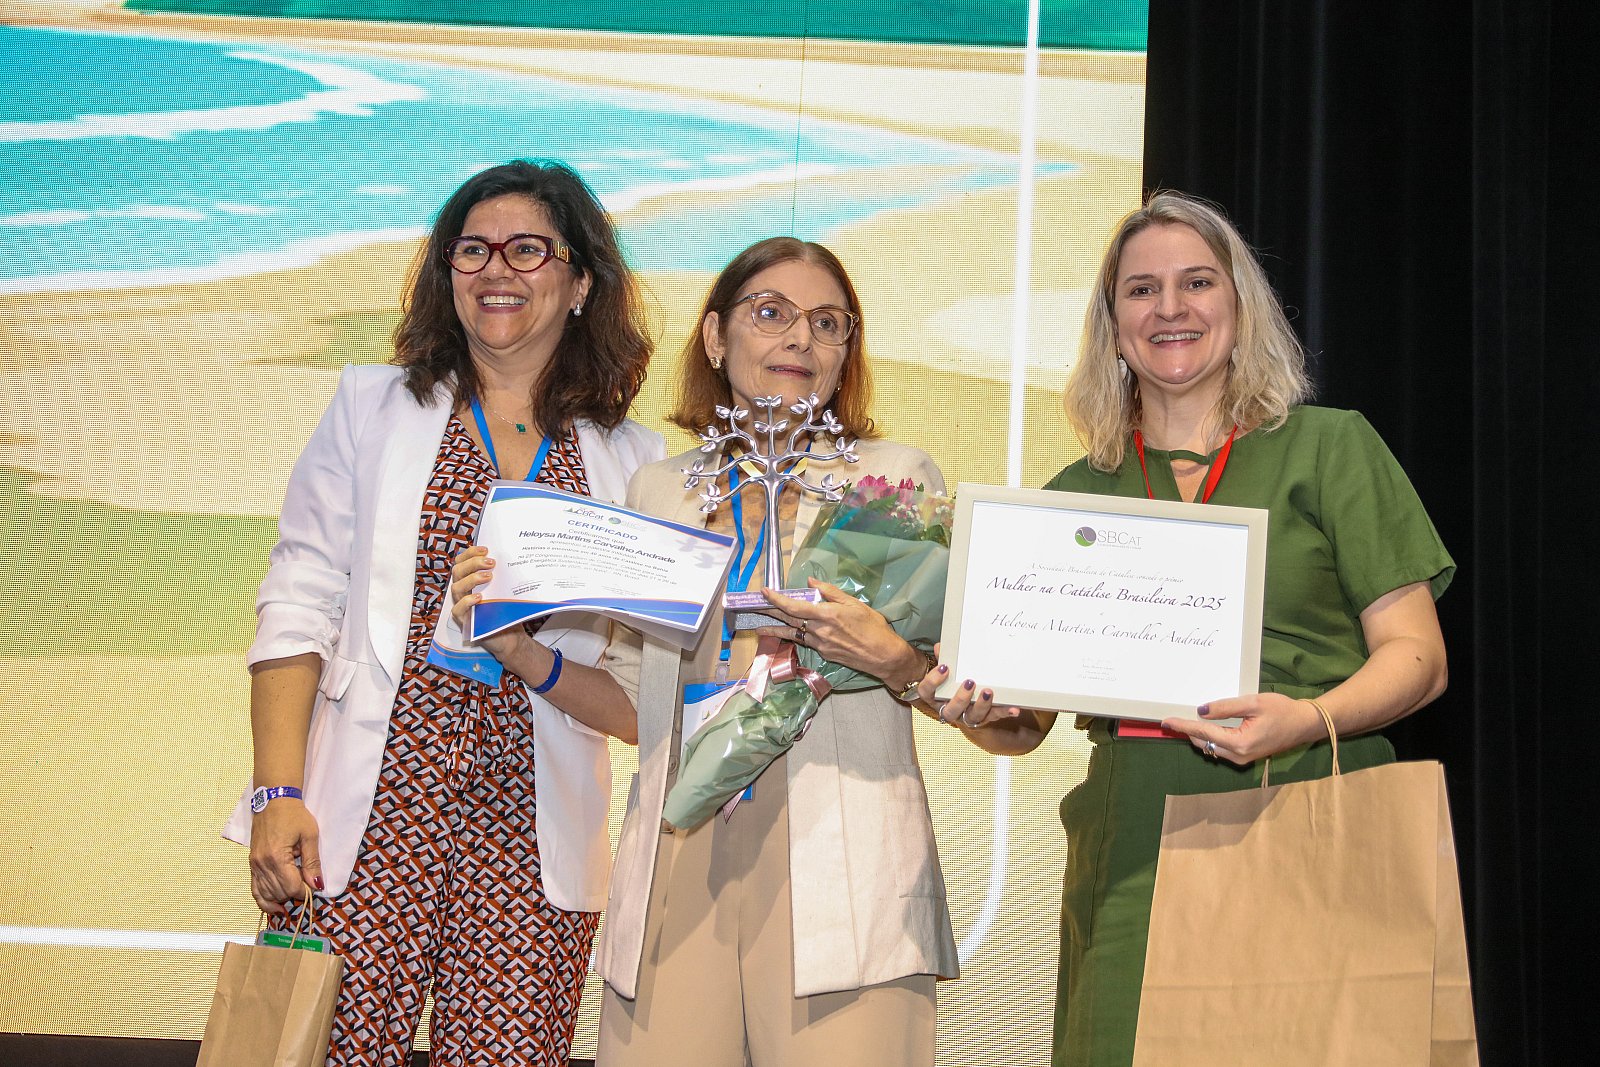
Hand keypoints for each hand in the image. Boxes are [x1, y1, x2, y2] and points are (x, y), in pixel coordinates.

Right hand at [249, 798, 320, 914]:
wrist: (273, 801)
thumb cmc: (293, 815)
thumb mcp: (309, 836)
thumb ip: (312, 862)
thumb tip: (317, 885)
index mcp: (277, 857)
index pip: (292, 887)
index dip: (305, 891)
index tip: (314, 887)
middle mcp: (262, 864)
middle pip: (280, 893)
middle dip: (295, 894)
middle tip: (307, 886)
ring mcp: (254, 865)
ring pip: (268, 894)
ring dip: (282, 897)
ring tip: (295, 893)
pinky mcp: (252, 864)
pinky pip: (255, 890)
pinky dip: (264, 901)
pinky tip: (275, 908)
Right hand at [449, 546, 529, 663]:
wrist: (511, 637)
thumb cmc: (507, 612)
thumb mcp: (505, 590)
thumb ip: (502, 576)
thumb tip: (511, 556)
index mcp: (470, 582)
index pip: (462, 562)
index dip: (470, 553)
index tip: (485, 550)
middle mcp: (463, 592)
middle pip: (458, 571)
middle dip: (473, 563)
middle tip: (490, 562)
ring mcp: (462, 606)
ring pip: (456, 588)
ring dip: (472, 579)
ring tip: (488, 576)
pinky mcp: (464, 621)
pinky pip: (458, 609)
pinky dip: (466, 601)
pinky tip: (478, 597)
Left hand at [754, 578, 918, 680]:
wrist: (883, 655)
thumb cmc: (873, 626)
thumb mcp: (854, 603)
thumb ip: (831, 592)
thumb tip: (811, 581)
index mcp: (827, 614)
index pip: (795, 606)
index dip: (777, 599)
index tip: (764, 592)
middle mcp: (819, 630)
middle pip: (788, 620)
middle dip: (769, 612)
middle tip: (754, 606)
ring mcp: (819, 644)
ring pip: (793, 633)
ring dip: (776, 628)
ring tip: (760, 627)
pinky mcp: (823, 654)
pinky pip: (805, 641)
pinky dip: (795, 635)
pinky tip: (788, 632)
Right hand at [912, 642, 1022, 730]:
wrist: (967, 702)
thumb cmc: (954, 682)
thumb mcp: (948, 672)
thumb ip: (945, 659)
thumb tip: (941, 645)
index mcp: (936, 697)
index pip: (926, 692)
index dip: (933, 681)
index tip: (945, 667)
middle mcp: (950, 709)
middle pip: (951, 710)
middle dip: (960, 698)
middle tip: (970, 682)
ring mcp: (967, 716)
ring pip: (972, 717)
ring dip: (982, 705)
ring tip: (989, 691)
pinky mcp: (984, 718)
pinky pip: (994, 717)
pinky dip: (1004, 712)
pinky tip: (1014, 708)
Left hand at [1161, 692, 1325, 764]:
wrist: (1305, 724)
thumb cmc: (1283, 711)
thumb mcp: (1253, 703)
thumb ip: (1226, 707)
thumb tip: (1201, 710)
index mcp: (1239, 743)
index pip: (1204, 733)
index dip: (1183, 725)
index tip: (1166, 721)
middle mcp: (1238, 756)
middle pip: (1204, 743)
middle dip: (1188, 731)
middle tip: (1174, 718)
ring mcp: (1242, 759)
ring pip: (1211, 747)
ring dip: (1199, 735)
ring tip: (1187, 719)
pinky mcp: (1245, 756)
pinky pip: (1221, 748)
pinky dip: (1211, 738)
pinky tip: (1207, 725)